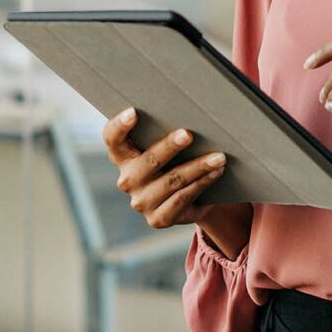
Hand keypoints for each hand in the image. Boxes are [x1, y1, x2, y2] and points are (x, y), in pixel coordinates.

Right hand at [100, 106, 230, 230]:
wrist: (188, 201)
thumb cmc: (176, 162)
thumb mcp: (166, 148)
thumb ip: (165, 134)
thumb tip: (192, 113)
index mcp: (123, 157)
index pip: (113, 139)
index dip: (119, 126)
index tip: (133, 112)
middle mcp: (128, 180)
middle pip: (148, 161)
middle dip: (170, 146)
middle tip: (188, 134)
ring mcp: (141, 202)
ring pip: (172, 180)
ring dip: (198, 167)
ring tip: (219, 157)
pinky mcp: (158, 219)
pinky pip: (183, 198)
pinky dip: (202, 183)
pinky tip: (216, 172)